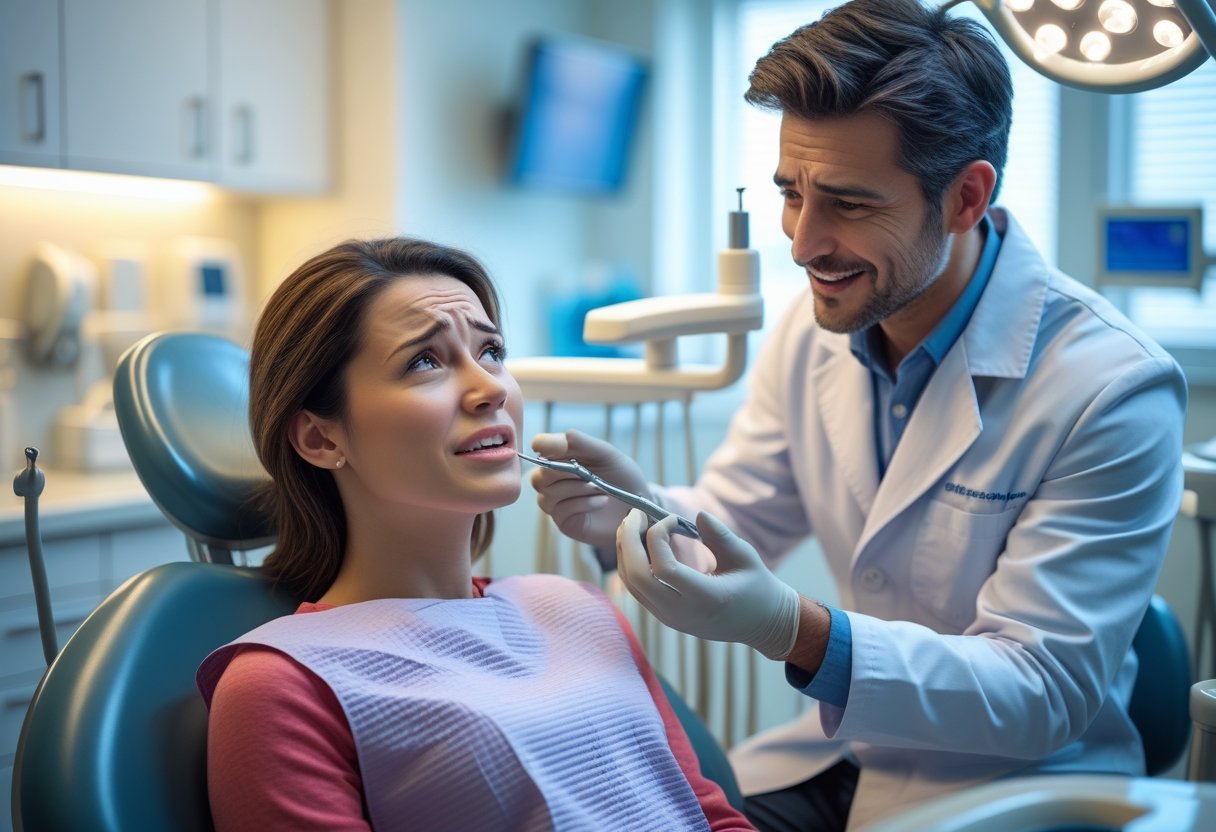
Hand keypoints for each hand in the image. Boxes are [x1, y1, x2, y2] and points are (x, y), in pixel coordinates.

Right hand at [529, 429, 652, 550]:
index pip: (539, 448)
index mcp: (562, 457)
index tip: (562, 446)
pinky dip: (582, 503)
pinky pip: (560, 511)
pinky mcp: (565, 522)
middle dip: (563, 472)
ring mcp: (557, 503)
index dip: (545, 445)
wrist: (641, 507)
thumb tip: (540, 441)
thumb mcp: (605, 454)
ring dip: (576, 488)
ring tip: (600, 488)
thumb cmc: (623, 477)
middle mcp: (554, 480)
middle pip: (539, 476)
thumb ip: (577, 442)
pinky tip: (601, 501)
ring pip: (548, 494)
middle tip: (588, 473)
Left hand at [616, 508, 800, 659]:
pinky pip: (635, 589)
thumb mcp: (746, 557)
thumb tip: (699, 515)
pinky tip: (638, 542)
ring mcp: (669, 617)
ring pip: (630, 583)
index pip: (664, 568)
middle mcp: (680, 612)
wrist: (760, 624)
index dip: (659, 535)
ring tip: (633, 523)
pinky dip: (630, 562)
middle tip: (635, 513)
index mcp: (705, 598)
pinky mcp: (663, 616)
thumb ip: (721, 537)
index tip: (673, 518)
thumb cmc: (756, 586)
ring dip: (625, 550)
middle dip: (628, 540)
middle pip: (636, 576)